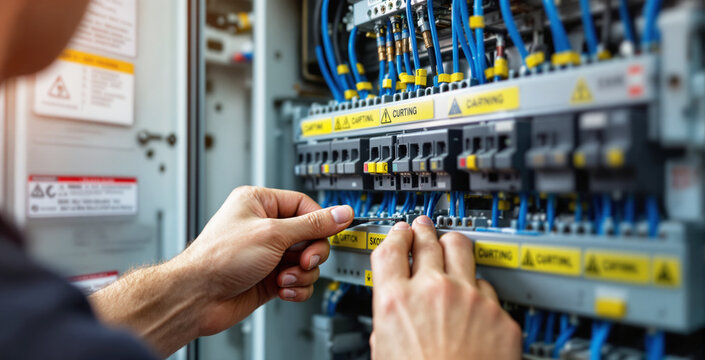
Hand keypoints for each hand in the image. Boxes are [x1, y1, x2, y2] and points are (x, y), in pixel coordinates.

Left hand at [175, 186, 352, 335]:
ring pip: (307, 261)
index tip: (335, 231)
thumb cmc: (219, 258)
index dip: (320, 221)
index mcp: (260, 203)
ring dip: (302, 273)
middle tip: (305, 260)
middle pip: (310, 235)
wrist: (198, 297)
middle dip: (311, 252)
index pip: (304, 205)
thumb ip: (312, 225)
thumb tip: (340, 213)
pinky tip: (282, 290)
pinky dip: (296, 287)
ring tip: (285, 278)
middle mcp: (265, 227)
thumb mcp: (273, 234)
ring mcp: (268, 254)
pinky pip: (299, 280)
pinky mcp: (271, 277)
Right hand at [369, 216, 521, 359]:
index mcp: (396, 300)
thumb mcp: (385, 350)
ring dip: (453, 246)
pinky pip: (488, 289)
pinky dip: (479, 292)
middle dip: (422, 231)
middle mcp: (433, 291)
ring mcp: (470, 298)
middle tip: (422, 228)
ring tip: (452, 246)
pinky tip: (474, 303)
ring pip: (462, 250)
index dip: (394, 234)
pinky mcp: (499, 314)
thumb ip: (389, 319)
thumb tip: (394, 309)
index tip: (399, 232)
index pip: (391, 247)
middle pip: (427, 240)